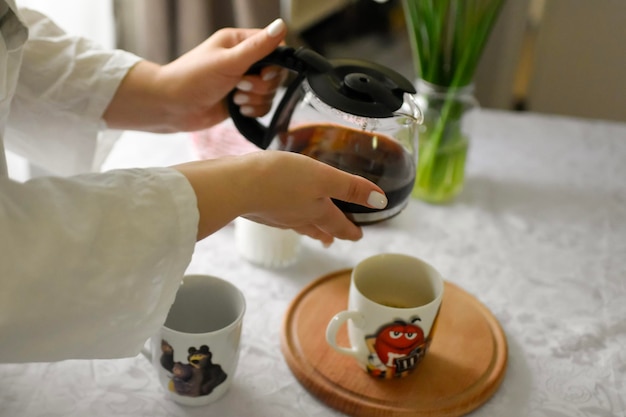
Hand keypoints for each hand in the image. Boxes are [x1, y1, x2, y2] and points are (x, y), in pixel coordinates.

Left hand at [104, 19, 286, 131]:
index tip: (264, 74)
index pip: (274, 48)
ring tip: (235, 98)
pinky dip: (254, 110)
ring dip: (256, 99)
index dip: (276, 64)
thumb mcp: (229, 60)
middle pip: (275, 74)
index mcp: (239, 43)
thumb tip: (282, 25)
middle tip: (240, 86)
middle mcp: (243, 61)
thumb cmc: (193, 78)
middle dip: (262, 85)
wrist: (171, 107)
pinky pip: (262, 107)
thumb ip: (258, 46)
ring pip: (269, 92)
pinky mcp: (240, 101)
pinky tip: (239, 110)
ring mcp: (242, 82)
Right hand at [173, 151, 387, 245]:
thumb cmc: (282, 179)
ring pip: (297, 224)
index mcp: (317, 212)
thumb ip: (351, 187)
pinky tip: (278, 209)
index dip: (350, 231)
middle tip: (332, 241)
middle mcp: (297, 218)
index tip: (358, 237)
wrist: (237, 184)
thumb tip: (380, 201)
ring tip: (311, 230)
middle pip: (317, 229)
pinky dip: (284, 215)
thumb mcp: (324, 177)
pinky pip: (277, 215)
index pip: (338, 225)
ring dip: (307, 228)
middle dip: (327, 234)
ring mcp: (275, 215)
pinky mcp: (257, 209)